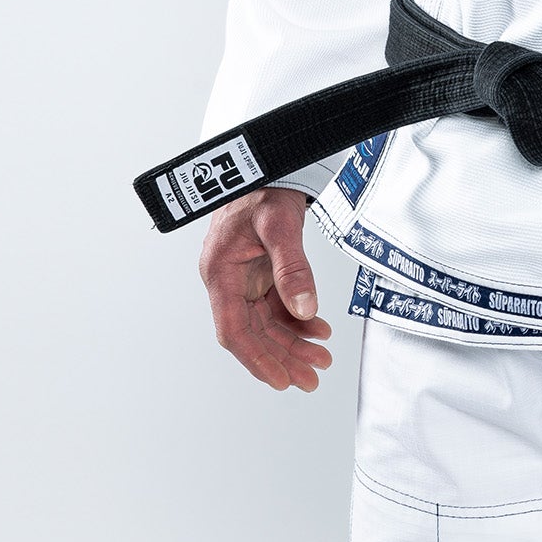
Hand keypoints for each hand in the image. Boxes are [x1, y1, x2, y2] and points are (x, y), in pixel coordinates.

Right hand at [197, 186, 333, 391]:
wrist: (269, 159)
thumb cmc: (264, 185)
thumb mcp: (279, 225)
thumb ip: (292, 269)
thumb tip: (306, 310)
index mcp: (220, 273)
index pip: (234, 330)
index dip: (257, 360)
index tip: (280, 381)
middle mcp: (228, 280)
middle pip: (253, 332)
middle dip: (283, 357)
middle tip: (312, 378)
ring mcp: (243, 276)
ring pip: (266, 322)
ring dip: (292, 341)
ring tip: (321, 358)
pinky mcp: (259, 270)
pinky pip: (275, 304)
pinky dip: (296, 318)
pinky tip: (318, 329)